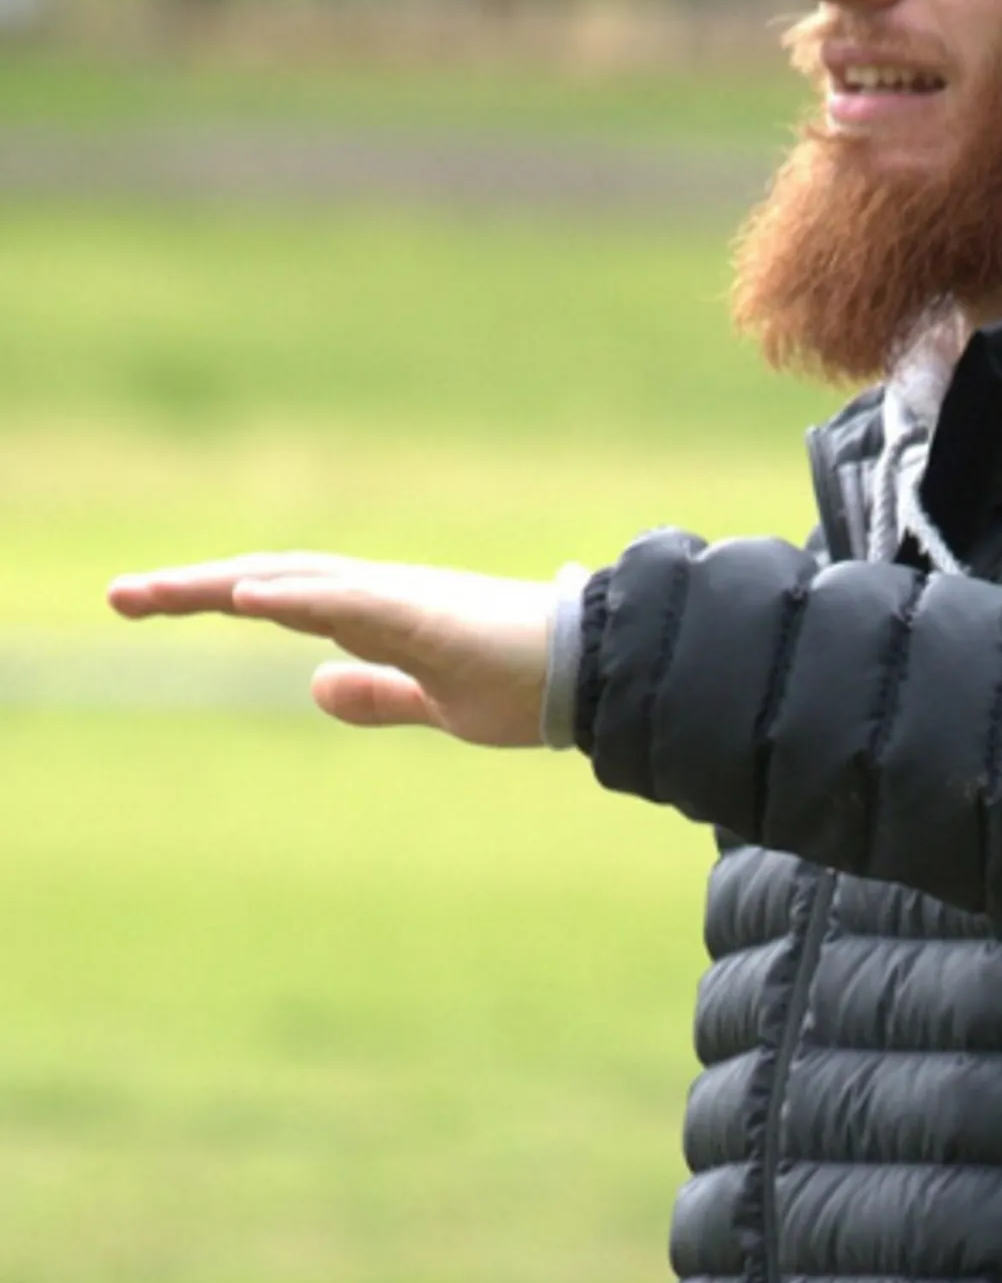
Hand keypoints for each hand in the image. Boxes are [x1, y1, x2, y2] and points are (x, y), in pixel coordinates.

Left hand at [106, 552, 553, 746]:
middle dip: (191, 587)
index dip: (215, 596)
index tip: (150, 603)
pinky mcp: (425, 613)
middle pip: (269, 580)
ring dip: (219, 584)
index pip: (280, 598)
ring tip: (153, 592)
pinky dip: (292, 596)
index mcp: (380, 616)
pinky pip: (347, 600)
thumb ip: (379, 695)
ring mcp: (401, 599)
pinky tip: (244, 597)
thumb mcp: (435, 702)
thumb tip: (313, 686)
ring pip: (294, 581)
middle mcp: (380, 595)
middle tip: (119, 596)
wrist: (601, 676)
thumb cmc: (531, 684)